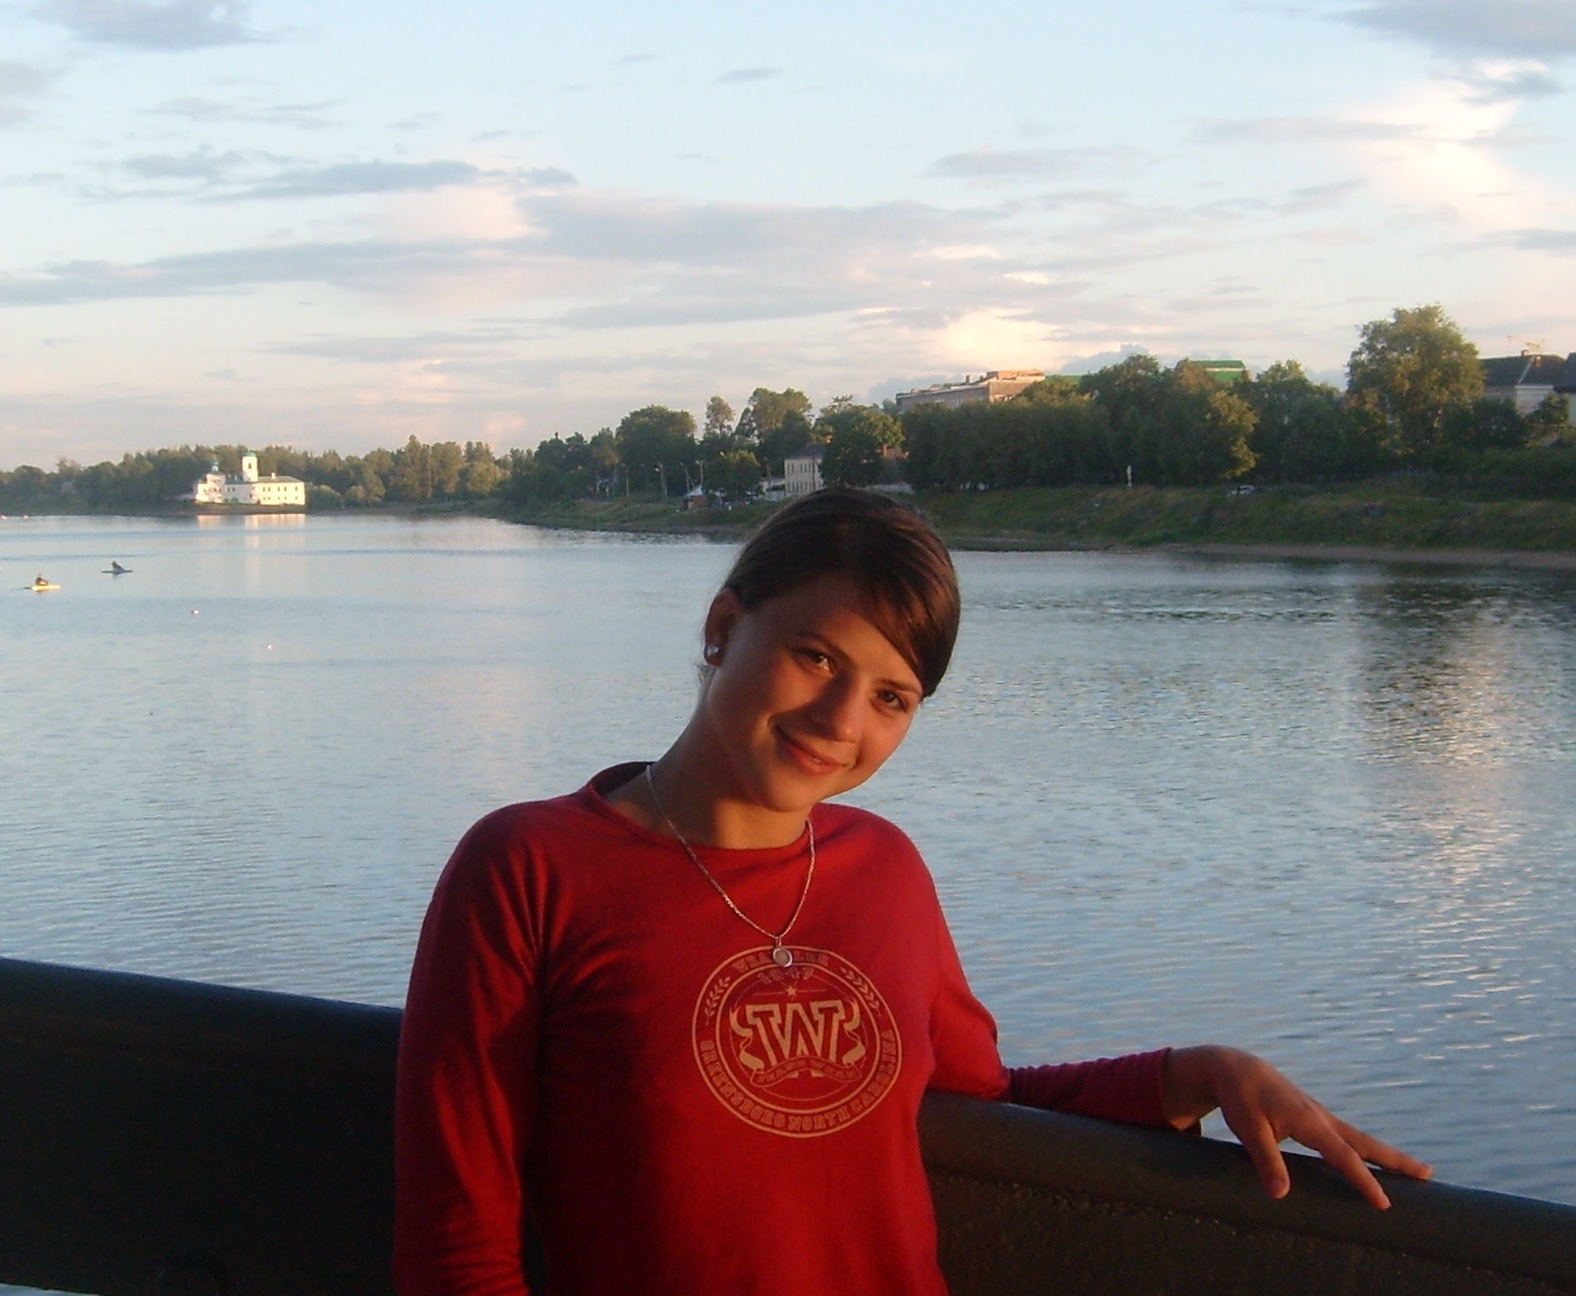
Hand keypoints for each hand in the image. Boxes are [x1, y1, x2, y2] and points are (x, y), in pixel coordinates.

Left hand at [1162, 1045, 1433, 1208]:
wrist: (1234, 1067)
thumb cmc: (1240, 1098)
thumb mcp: (1247, 1129)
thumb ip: (1266, 1160)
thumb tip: (1281, 1195)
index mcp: (1309, 1121)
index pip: (1344, 1156)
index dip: (1364, 1181)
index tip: (1385, 1204)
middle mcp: (1321, 1117)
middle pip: (1365, 1143)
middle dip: (1396, 1161)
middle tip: (1429, 1176)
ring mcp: (1319, 1115)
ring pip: (1359, 1139)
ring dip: (1386, 1155)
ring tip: (1414, 1172)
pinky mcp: (1312, 1116)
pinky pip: (1347, 1136)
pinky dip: (1365, 1149)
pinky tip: (1370, 1160)